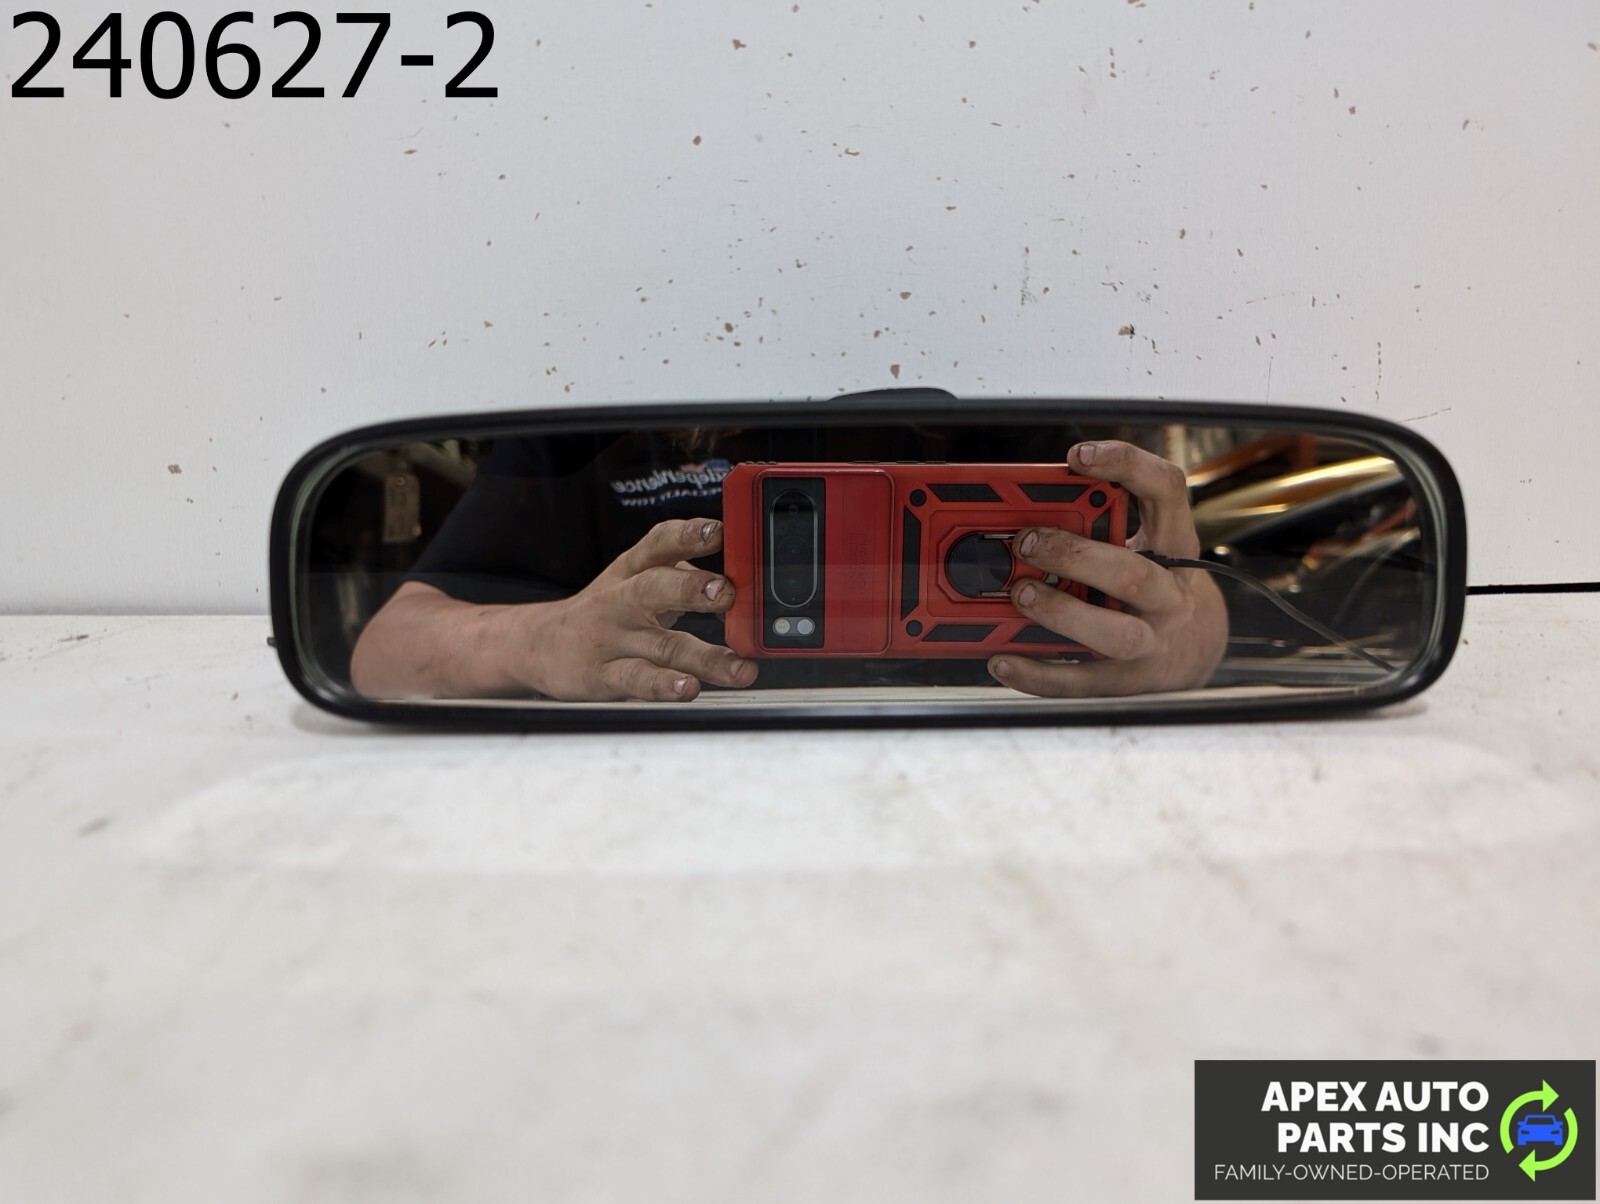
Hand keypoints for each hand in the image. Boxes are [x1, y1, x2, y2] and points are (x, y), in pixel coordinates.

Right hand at [512, 518, 758, 700]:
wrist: (539, 644)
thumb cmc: (606, 610)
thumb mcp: (635, 580)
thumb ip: (683, 576)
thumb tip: (742, 585)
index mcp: (633, 569)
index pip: (659, 543)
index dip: (688, 535)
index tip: (717, 532)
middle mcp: (621, 599)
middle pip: (654, 588)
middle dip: (691, 588)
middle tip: (727, 592)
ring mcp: (611, 639)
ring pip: (660, 645)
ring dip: (703, 657)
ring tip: (737, 667)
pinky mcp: (603, 675)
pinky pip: (636, 680)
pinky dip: (663, 686)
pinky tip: (688, 689)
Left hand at [987, 440, 1227, 696]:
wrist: (1192, 650)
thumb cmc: (1146, 584)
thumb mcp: (1135, 540)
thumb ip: (1090, 521)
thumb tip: (1014, 509)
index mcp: (1172, 543)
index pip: (1166, 491)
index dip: (1126, 467)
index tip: (1078, 456)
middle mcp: (1169, 593)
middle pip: (1133, 573)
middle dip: (1075, 556)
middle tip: (1026, 542)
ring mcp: (1152, 641)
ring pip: (1115, 633)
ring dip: (1063, 613)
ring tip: (1021, 595)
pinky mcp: (1126, 682)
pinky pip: (1080, 680)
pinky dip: (1038, 673)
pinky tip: (1002, 660)